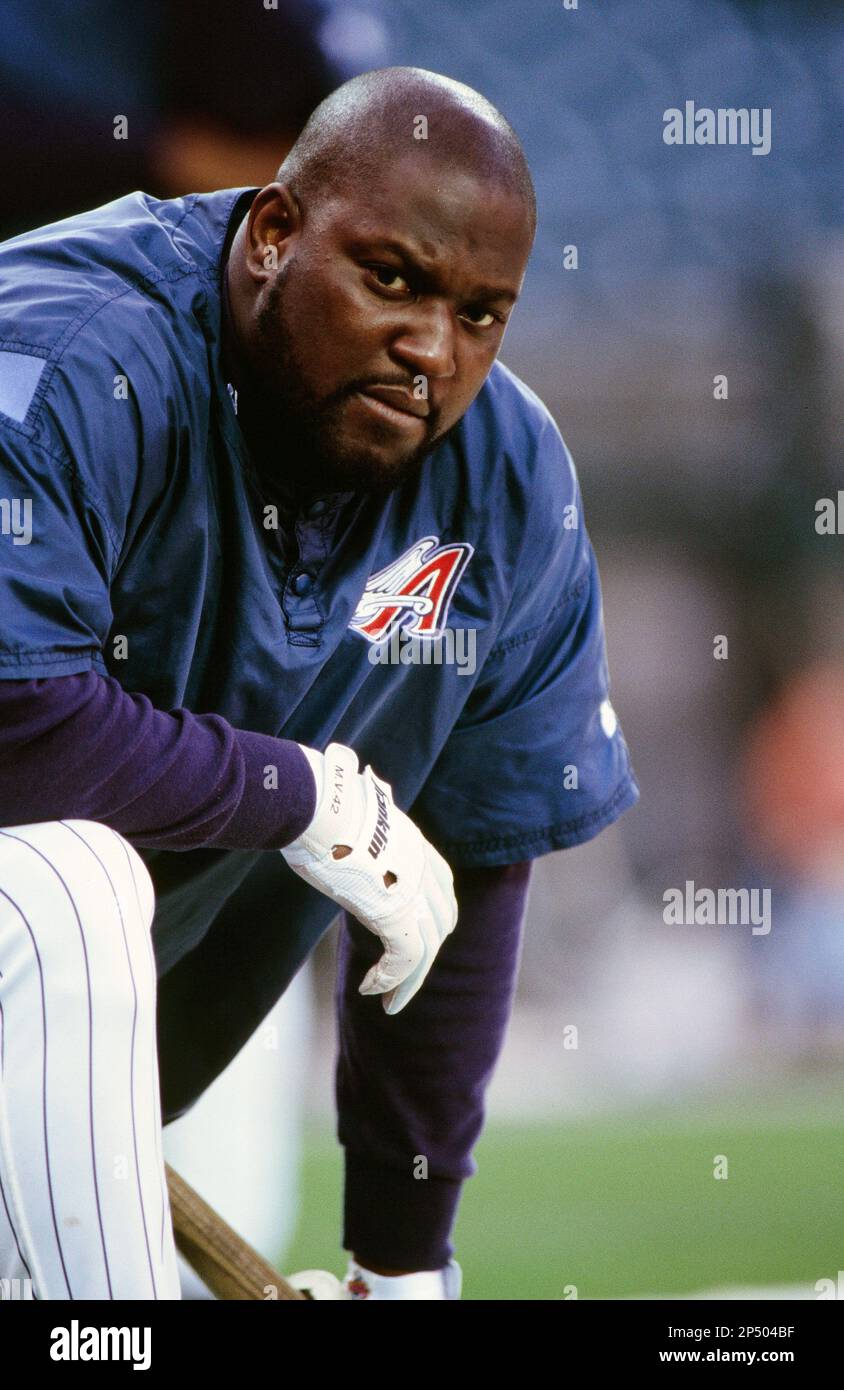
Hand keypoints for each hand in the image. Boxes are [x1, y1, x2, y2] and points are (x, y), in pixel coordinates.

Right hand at [280, 742, 457, 1012]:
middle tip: (404, 982)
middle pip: (440, 922)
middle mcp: (422, 866)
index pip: (442, 886)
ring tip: (390, 1003)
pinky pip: (406, 958)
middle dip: (425, 956)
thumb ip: (353, 812)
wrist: (320, 804)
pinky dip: (391, 979)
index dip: (435, 916)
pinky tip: (371, 989)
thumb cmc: (319, 802)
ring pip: (426, 949)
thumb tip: (336, 781)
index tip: (418, 936)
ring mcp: (414, 890)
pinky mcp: (397, 912)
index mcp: (414, 842)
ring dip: (409, 982)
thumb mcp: (347, 807)